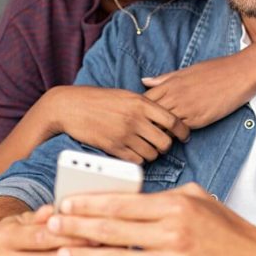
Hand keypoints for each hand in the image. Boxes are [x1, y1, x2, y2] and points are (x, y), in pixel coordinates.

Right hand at [37, 86, 189, 163]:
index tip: (184, 135)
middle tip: (160, 144)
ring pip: (152, 154)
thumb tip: (165, 117)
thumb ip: (145, 105)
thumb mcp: (126, 95)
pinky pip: (136, 161)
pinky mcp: (113, 148)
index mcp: (141, 103)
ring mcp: (124, 134)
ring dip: (152, 154)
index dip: (183, 131)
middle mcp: (135, 119)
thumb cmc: (99, 99)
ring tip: (145, 148)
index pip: (173, 120)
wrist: (71, 106)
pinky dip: (138, 160)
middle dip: (166, 145)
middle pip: (165, 141)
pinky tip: (133, 153)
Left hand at [47, 183, 255, 255]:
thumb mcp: (197, 198)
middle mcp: (173, 233)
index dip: (90, 204)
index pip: (122, 204)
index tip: (67, 204)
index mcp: (176, 206)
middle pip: (113, 231)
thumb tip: (127, 200)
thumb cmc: (226, 227)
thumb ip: (162, 197)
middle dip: (78, 228)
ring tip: (63, 254)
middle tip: (52, 226)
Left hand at [142, 51, 255, 128]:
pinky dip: (175, 135)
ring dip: (159, 132)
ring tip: (158, 137)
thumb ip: (165, 78)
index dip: (140, 110)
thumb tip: (145, 81)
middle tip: (144, 131)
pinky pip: (180, 131)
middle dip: (145, 124)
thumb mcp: (187, 70)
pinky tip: (176, 136)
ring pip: (163, 126)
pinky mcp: (199, 120)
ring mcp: (186, 109)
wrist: (240, 74)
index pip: (144, 100)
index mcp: (171, 83)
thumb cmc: (216, 69)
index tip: (140, 116)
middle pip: (150, 115)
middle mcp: (175, 96)